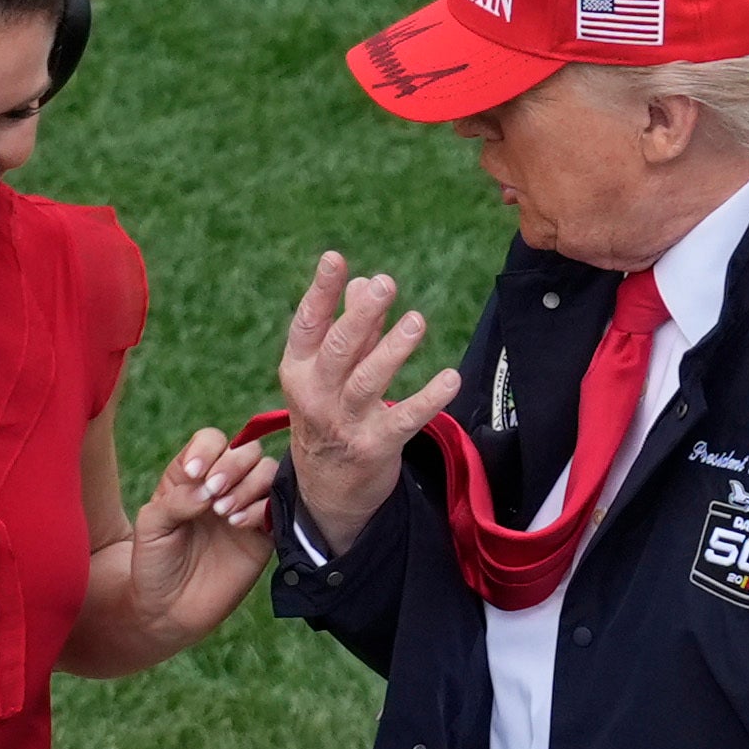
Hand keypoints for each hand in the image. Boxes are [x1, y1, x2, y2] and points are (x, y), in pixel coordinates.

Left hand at [127, 425, 278, 647]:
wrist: (169, 609)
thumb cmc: (154, 562)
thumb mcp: (151, 525)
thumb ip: (176, 500)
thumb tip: (208, 489)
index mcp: (192, 475)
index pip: (212, 441)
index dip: (208, 451)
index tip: (193, 476)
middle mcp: (223, 485)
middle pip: (246, 450)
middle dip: (232, 466)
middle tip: (213, 497)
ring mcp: (246, 507)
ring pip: (268, 472)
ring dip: (249, 486)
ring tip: (224, 515)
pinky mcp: (264, 533)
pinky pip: (279, 506)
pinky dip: (262, 508)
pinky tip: (239, 526)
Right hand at [274, 252, 459, 556]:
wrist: (326, 489)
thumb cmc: (329, 414)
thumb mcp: (326, 372)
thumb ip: (348, 327)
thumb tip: (365, 281)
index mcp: (298, 369)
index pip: (308, 325)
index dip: (320, 292)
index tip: (335, 259)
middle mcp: (315, 395)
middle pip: (337, 350)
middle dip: (361, 316)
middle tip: (385, 284)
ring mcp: (343, 423)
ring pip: (368, 382)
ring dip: (392, 351)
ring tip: (416, 321)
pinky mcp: (374, 447)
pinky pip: (404, 420)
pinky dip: (428, 399)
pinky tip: (450, 378)